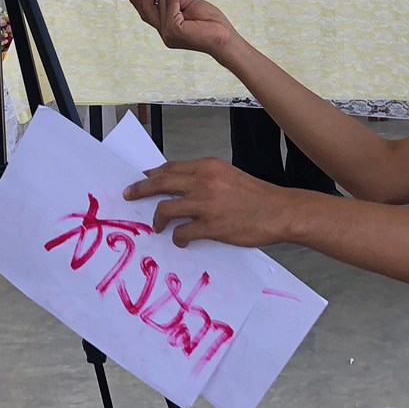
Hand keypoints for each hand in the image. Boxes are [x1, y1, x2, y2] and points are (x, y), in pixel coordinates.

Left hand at [124, 157, 296, 247]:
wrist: (279, 211)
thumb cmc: (257, 195)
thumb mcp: (229, 175)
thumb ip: (206, 178)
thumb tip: (182, 185)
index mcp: (209, 166)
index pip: (171, 168)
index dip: (153, 174)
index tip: (142, 179)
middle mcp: (204, 181)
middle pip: (161, 183)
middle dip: (140, 190)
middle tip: (129, 196)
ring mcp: (206, 204)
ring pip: (166, 209)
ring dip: (157, 219)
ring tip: (156, 226)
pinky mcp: (211, 227)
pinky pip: (182, 232)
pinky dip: (177, 238)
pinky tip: (181, 241)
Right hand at [125, 0, 241, 58]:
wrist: (225, 38)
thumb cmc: (211, 24)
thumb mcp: (189, 7)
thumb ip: (175, 1)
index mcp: (167, 29)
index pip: (148, 13)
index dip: (137, 0)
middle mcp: (165, 32)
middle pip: (148, 7)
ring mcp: (168, 32)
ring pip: (160, 2)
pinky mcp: (174, 29)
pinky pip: (173, 2)